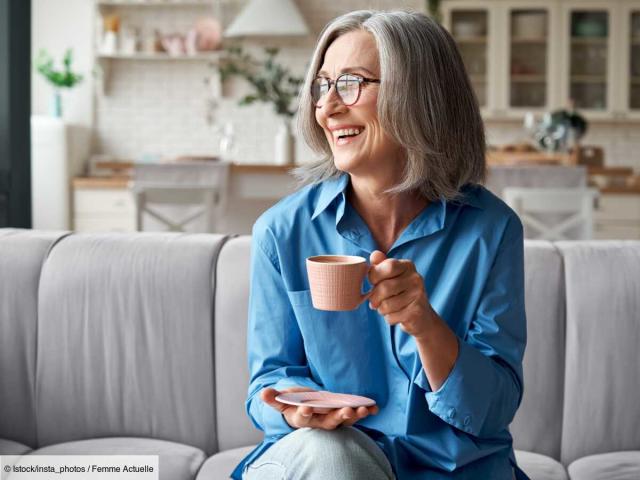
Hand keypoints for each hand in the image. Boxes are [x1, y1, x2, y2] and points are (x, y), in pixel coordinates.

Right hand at [260, 387, 378, 429]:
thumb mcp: (282, 400)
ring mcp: (332, 419)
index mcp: (302, 419)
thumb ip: (274, 398)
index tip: (307, 408)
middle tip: (346, 411)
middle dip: (338, 417)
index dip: (305, 413)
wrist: (305, 409)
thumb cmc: (293, 404)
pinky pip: (355, 415)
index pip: (303, 418)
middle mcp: (319, 422)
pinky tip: (374, 407)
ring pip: (344, 420)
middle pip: (329, 423)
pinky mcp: (343, 415)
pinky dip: (365, 412)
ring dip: (355, 415)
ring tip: (363, 409)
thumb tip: (263, 393)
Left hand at [368, 250, 435, 338]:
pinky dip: (389, 318)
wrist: (421, 317)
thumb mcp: (391, 277)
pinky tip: (397, 315)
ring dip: (381, 310)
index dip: (374, 276)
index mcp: (407, 266)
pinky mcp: (417, 311)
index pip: (387, 266)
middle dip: (374, 298)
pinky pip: (392, 317)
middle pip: (384, 287)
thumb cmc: (400, 294)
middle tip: (375, 302)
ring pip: (386, 305)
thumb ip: (381, 265)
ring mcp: (418, 295)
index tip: (374, 283)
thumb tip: (375, 254)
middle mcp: (415, 278)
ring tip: (387, 308)